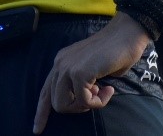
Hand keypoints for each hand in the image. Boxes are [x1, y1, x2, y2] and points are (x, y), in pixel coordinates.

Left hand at [32, 14, 146, 133]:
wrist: (126, 35)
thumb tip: (82, 101)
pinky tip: (109, 90)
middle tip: (96, 96)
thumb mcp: (91, 70)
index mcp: (61, 62)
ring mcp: (68, 67)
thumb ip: (81, 83)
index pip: (45, 91)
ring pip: (65, 105)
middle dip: (76, 108)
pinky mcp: (79, 73)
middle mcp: (60, 64)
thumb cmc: (114, 53)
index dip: (41, 112)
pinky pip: (84, 102)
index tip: (37, 129)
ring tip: (102, 92)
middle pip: (55, 103)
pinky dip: (99, 102)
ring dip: (86, 106)